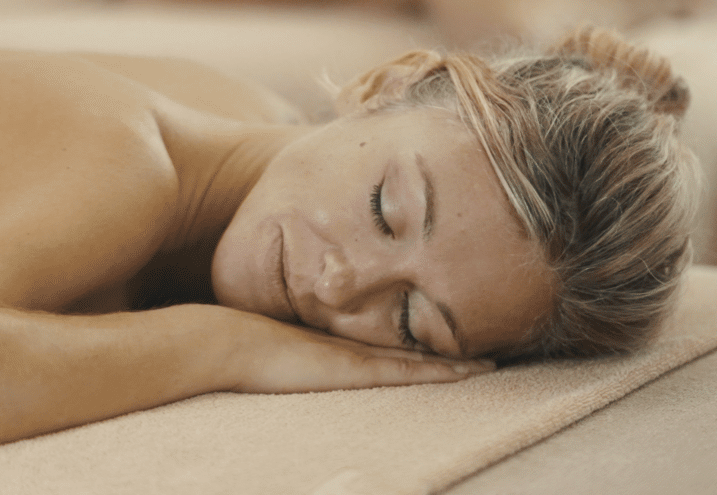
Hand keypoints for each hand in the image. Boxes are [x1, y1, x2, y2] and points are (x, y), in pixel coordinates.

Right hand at [230, 316, 492, 393]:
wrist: (227, 344)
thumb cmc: (237, 351)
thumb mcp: (269, 354)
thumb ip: (285, 356)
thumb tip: (287, 362)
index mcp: (331, 342)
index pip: (385, 343)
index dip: (416, 345)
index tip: (445, 343)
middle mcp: (349, 344)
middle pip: (407, 347)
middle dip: (445, 349)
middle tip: (484, 351)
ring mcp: (354, 354)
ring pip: (416, 359)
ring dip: (453, 363)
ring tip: (489, 363)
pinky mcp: (355, 369)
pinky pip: (408, 371)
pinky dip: (439, 372)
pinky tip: (468, 373)